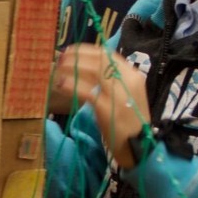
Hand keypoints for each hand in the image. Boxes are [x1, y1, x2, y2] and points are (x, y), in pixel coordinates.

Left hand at [53, 46, 150, 168]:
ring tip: (59, 69)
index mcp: (133, 76)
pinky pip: (87, 92)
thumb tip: (85, 69)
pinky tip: (61, 85)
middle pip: (100, 59)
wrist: (139, 147)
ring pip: (94, 71)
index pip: (108, 54)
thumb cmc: (129, 122)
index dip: (87, 50)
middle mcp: (128, 80)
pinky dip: (72, 85)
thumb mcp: (124, 96)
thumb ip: (110, 81)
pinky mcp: (108, 109)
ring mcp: (119, 94)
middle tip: (61, 58)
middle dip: (78, 56)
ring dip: (73, 67)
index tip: (72, 51)